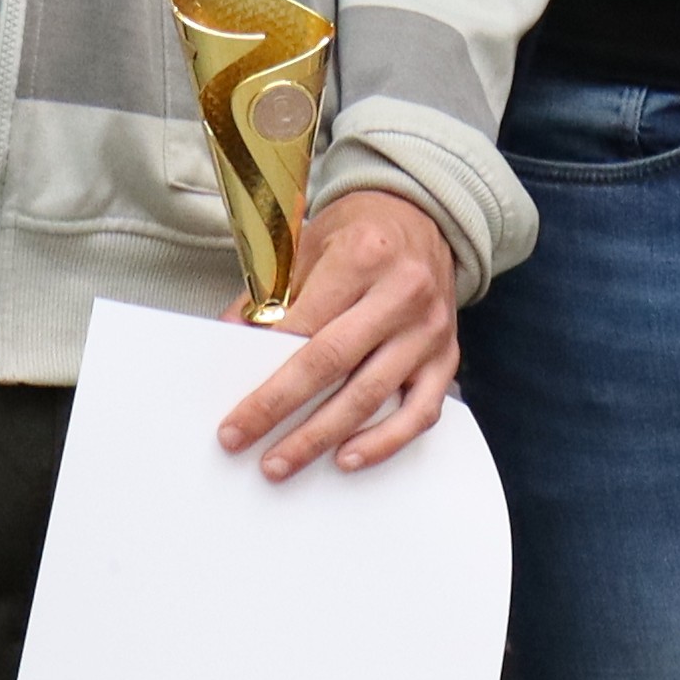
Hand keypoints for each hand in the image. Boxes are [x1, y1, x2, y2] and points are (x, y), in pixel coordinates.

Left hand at [214, 191, 460, 479]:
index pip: (304, 326)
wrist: (423, 218)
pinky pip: (420, 411)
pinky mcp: (447, 357)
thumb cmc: (358, 233)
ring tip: (282, 461)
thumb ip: (271, 294)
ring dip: (322, 436)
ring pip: (372, 395)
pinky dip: (384, 441)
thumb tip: (231, 339)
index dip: (265, 370)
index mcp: (363, 256)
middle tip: (241, 441)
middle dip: (281, 409)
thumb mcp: (307, 245)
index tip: (233, 407)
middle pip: (333, 363)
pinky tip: (348, 458)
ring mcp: (429, 330)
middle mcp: (403, 293)